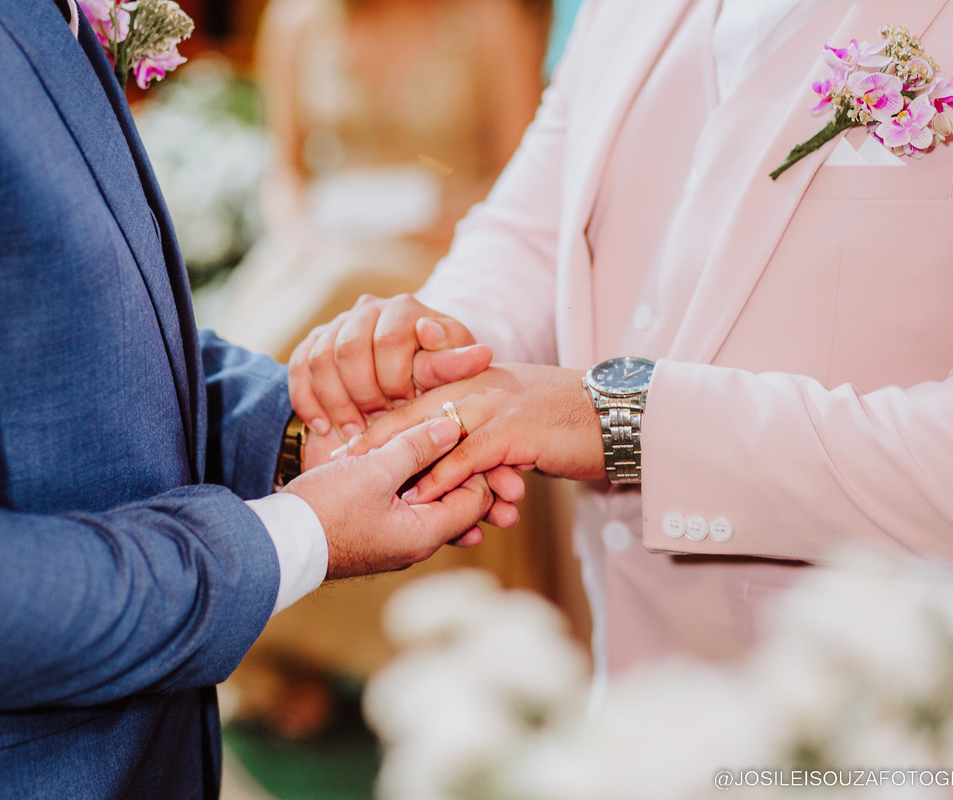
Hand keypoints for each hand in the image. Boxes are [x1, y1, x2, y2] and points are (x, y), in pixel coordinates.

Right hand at [288, 294, 492, 440]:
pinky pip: (300, 369)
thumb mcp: (448, 372)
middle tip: (380, 421)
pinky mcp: (311, 344)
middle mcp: (368, 308)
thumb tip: (480, 353)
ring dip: (337, 400)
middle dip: (365, 392)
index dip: (395, 377)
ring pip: (322, 359)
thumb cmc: (432, 376)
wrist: (403, 380)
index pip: (391, 338)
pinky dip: (310, 401)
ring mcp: (336, 324)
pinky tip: (325, 427)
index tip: (406, 404)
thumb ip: (456, 366)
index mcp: (406, 308)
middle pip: (351, 348)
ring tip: (356, 430)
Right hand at [301, 414, 523, 542]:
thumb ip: (415, 446)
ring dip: (432, 471)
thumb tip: (452, 426)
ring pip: (430, 500)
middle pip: (458, 501)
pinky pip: (407, 505)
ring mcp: (396, 540)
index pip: (478, 499)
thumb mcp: (373, 470)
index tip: (469, 431)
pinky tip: (400, 457)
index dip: (479, 463)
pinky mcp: (376, 532)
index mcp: (425, 533)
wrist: (277, 543)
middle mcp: (417, 543)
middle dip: (459, 467)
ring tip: (428, 440)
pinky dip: (410, 481)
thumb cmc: (324, 510)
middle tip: (457, 433)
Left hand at [334, 364, 605, 503]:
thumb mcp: (516, 417)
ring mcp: (496, 405)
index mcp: (476, 378)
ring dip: (398, 461)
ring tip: (363, 482)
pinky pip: (468, 457)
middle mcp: (479, 385)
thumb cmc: (568, 422)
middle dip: (372, 437)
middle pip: (412, 410)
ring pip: (434, 432)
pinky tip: (420, 498)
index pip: (417, 395)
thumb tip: (455, 457)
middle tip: (335, 460)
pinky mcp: (515, 431)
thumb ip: (481, 430)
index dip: (379, 418)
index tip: (344, 437)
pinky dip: (442, 479)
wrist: (617, 418)